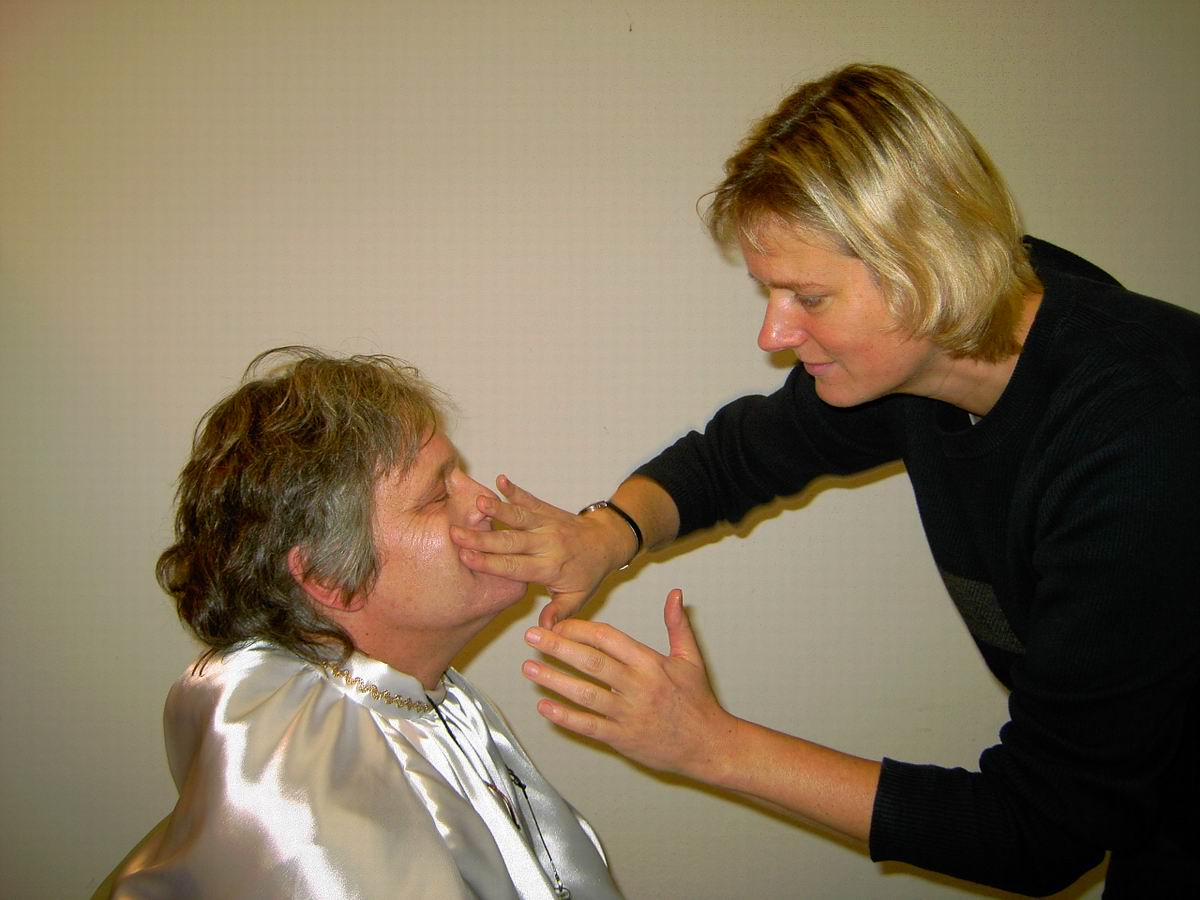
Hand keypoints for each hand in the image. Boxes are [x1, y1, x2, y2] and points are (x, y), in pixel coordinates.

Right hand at [451, 476, 633, 626]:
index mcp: (550, 568)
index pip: (515, 567)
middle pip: (510, 542)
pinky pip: (530, 499)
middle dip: (482, 538)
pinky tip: (501, 479)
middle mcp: (547, 544)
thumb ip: (559, 613)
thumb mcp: (577, 598)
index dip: (489, 563)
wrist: (607, 542)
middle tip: (455, 533)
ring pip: (519, 517)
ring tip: (477, 502)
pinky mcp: (547, 510)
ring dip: (498, 509)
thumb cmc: (588, 572)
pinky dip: (515, 490)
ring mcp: (547, 524)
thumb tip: (544, 631)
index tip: (466, 558)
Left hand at [521, 589, 736, 778]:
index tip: (559, 622)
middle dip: (558, 647)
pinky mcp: (622, 739)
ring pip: (585, 694)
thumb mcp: (690, 658)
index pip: (608, 638)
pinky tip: (544, 706)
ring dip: (554, 680)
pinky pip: (589, 726)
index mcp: (650, 663)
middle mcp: (637, 686)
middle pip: (591, 662)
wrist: (708, 746)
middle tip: (532, 637)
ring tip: (529, 668)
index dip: (580, 628)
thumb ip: (677, 625)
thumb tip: (675, 593)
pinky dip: (565, 717)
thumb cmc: (697, 701)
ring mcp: (628, 714)